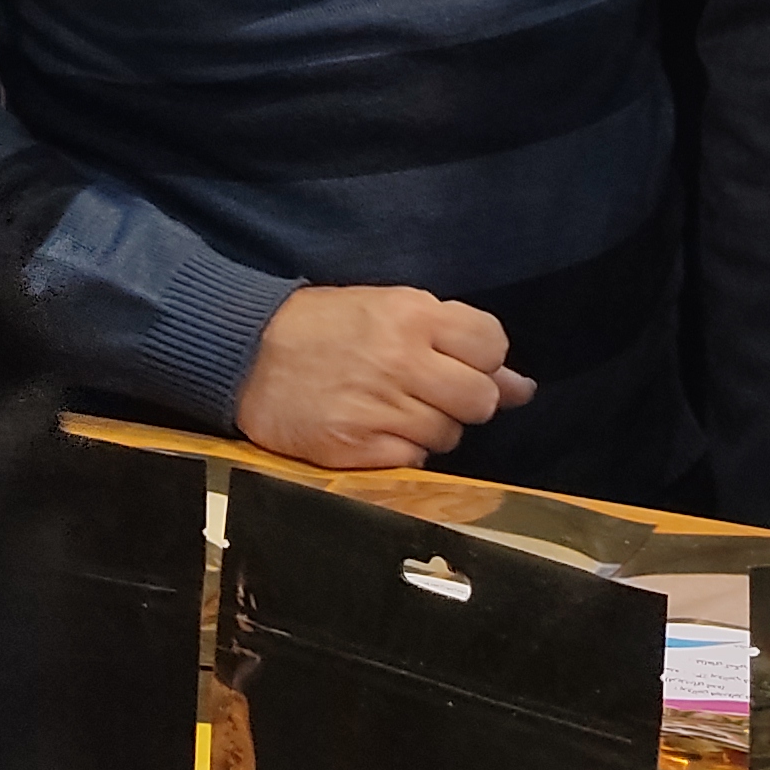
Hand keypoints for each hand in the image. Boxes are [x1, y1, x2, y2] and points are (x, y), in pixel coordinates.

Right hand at [233, 285, 535, 468]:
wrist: (247, 353)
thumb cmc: (325, 326)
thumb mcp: (389, 309)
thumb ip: (456, 340)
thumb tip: (523, 387)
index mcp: (412, 315)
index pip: (492, 345)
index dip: (485, 359)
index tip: (463, 362)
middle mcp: (401, 360)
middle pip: (480, 399)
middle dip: (466, 399)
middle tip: (434, 392)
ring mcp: (378, 407)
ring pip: (449, 435)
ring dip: (433, 427)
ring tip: (396, 409)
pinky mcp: (355, 448)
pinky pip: (414, 461)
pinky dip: (404, 451)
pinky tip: (378, 431)